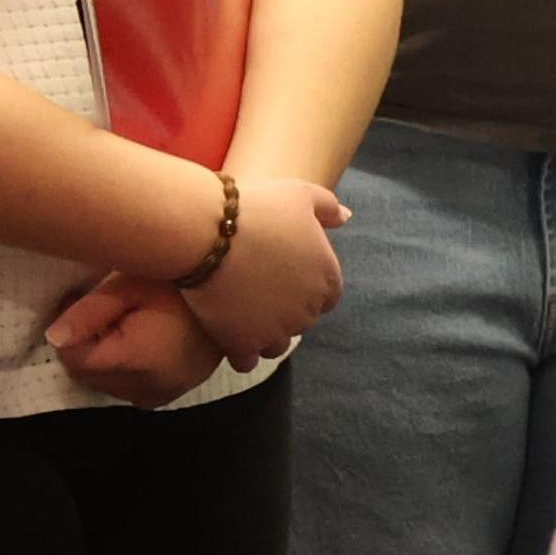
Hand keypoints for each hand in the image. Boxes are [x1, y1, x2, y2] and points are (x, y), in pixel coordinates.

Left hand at [43, 273, 227, 407]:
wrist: (232, 287)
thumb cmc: (179, 278)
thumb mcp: (129, 284)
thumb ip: (88, 313)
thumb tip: (52, 339)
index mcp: (136, 361)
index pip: (76, 361)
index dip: (68, 331)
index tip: (75, 301)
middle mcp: (148, 388)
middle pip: (89, 377)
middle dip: (84, 345)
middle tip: (97, 307)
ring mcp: (164, 394)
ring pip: (108, 385)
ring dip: (103, 358)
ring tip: (120, 320)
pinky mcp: (175, 392)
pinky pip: (132, 388)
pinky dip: (125, 369)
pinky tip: (138, 338)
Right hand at [184, 171, 347, 356]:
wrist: (208, 230)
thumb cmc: (256, 208)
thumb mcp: (300, 193)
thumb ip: (328, 206)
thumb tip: (346, 217)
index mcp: (326, 278)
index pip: (327, 297)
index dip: (306, 288)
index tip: (284, 277)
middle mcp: (307, 310)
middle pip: (301, 321)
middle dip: (285, 310)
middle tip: (258, 290)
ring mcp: (275, 331)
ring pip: (275, 345)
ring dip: (264, 334)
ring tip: (242, 313)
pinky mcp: (243, 344)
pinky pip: (246, 361)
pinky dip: (239, 351)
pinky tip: (227, 332)